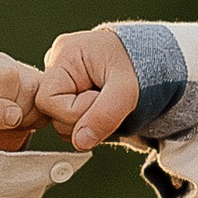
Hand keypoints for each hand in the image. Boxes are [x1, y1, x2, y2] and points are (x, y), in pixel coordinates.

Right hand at [37, 24, 140, 151]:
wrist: (150, 59)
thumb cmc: (139, 65)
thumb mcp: (126, 90)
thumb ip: (104, 115)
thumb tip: (79, 142)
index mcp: (64, 54)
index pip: (47, 101)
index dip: (75, 111)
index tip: (101, 98)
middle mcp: (56, 64)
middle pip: (53, 114)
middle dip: (84, 118)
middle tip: (108, 101)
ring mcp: (61, 78)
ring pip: (62, 121)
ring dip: (88, 121)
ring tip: (107, 102)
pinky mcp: (68, 90)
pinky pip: (71, 118)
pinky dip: (89, 119)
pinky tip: (102, 105)